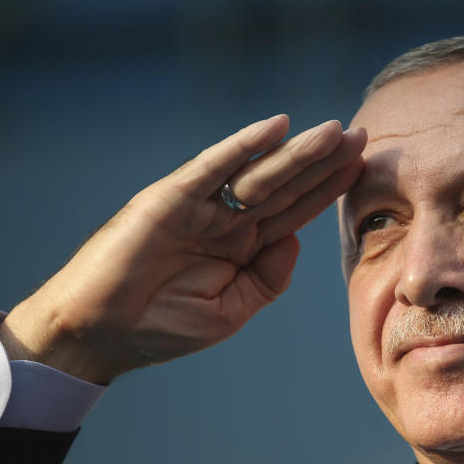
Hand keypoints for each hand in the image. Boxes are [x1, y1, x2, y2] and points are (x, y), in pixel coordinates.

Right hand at [0, 115, 366, 383]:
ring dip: (297, 152)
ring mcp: (199, 207)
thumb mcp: (232, 310)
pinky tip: (275, 129)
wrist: (100, 335)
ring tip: (334, 131)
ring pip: (258, 173)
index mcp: (242, 247)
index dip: (328, 189)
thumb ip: (267, 278)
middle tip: (360, 135)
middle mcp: (225, 221)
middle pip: (285, 185)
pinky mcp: (170, 199)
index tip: (363, 167)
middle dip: (323, 162)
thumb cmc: (162, 326)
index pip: (295, 211)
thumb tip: (296, 240)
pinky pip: (212, 169)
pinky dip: (242, 147)